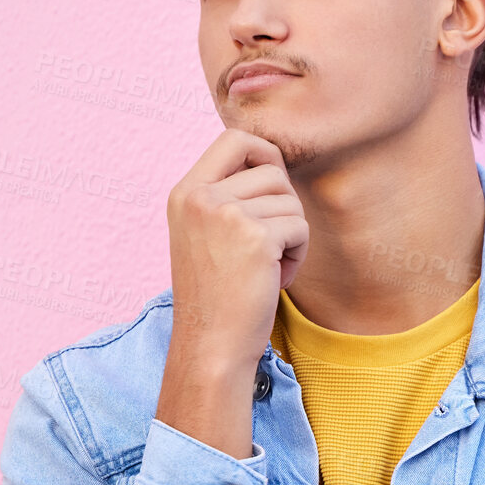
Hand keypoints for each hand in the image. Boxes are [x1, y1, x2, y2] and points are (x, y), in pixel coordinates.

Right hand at [166, 128, 308, 374]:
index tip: (271, 188)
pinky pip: (299, 228)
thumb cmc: (216, 295)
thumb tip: (273, 161)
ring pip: (290, 201)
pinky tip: (275, 279)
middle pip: (271, 170)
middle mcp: (200, 197)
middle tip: (269, 245)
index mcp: (185, 193)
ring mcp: (226, 214)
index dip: (264, 154)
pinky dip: (297, 255)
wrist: (210, 345)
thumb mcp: (205, 234)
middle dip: (283, 206)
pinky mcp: (254, 237)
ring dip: (291, 236)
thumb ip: (227, 196)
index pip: (234, 138)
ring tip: (268, 267)